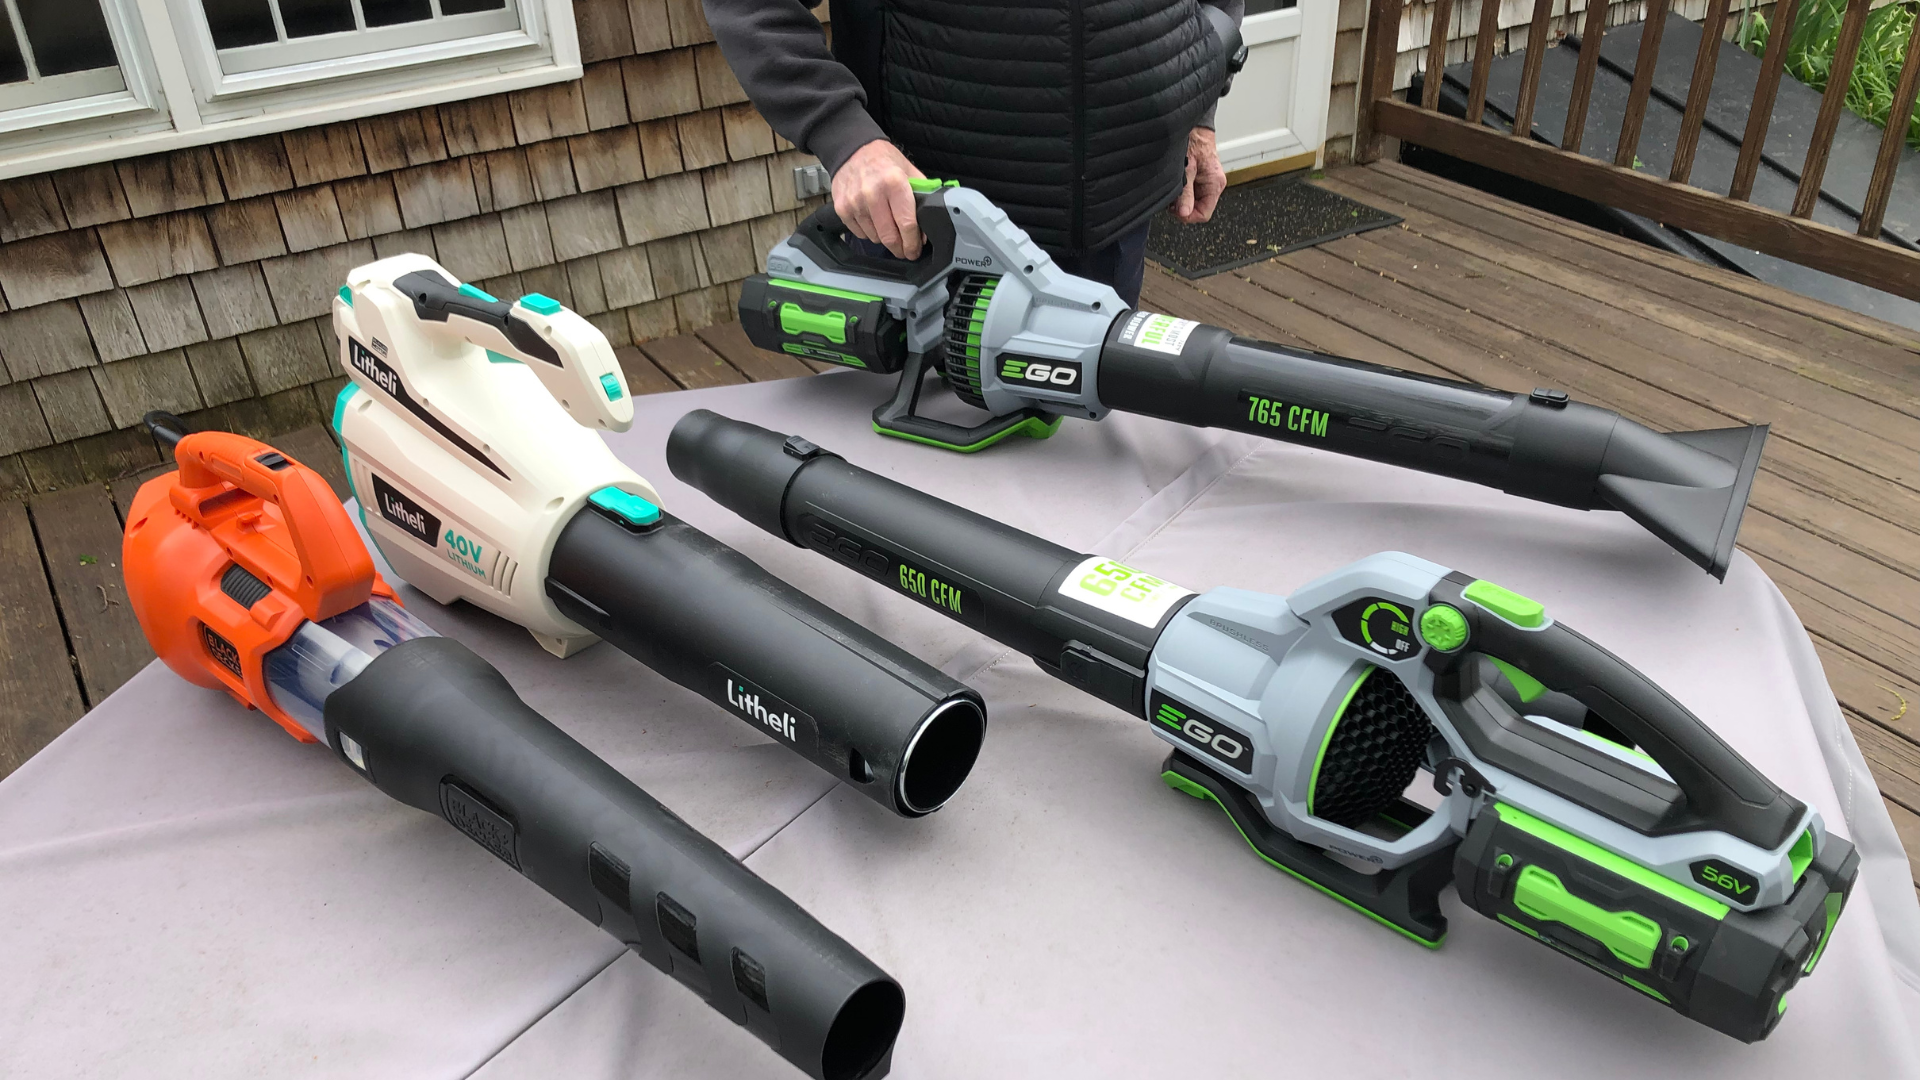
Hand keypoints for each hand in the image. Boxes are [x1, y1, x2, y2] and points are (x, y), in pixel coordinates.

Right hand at [832, 140, 925, 258]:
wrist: (853, 149)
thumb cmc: (883, 161)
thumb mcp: (909, 171)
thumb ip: (922, 196)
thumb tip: (927, 225)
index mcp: (894, 183)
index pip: (906, 224)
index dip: (912, 243)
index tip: (915, 251)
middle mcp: (872, 194)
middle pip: (889, 237)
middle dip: (900, 248)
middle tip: (905, 250)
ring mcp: (855, 203)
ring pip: (874, 238)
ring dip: (884, 238)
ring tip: (888, 228)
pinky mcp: (842, 209)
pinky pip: (860, 233)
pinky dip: (869, 232)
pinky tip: (873, 221)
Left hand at [1172, 127, 1225, 223]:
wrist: (1193, 125)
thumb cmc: (1193, 141)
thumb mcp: (1187, 170)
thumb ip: (1186, 193)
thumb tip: (1184, 213)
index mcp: (1215, 184)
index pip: (1204, 214)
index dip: (1188, 216)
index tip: (1175, 211)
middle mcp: (1213, 184)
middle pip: (1197, 208)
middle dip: (1183, 207)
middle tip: (1171, 198)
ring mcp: (1206, 181)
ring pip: (1192, 201)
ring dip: (1180, 199)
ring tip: (1172, 187)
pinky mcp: (1199, 177)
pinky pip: (1190, 192)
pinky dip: (1180, 191)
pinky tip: (1174, 183)